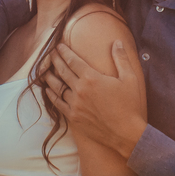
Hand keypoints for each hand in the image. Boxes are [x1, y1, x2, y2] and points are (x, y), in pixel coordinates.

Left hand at [47, 40, 146, 158]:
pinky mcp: (74, 117)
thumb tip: (116, 42)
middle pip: (62, 71)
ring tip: (44, 70)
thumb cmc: (130, 105)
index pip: (73, 60)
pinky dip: (51, 95)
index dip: (64, 52)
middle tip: (49, 53)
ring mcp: (75, 104)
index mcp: (91, 78)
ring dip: (49, 77)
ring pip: (57, 87)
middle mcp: (80, 90)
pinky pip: (58, 104)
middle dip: (55, 60)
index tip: (58, 46)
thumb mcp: (130, 78)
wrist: (126, 133)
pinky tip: (48, 90)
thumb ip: (121, 58)